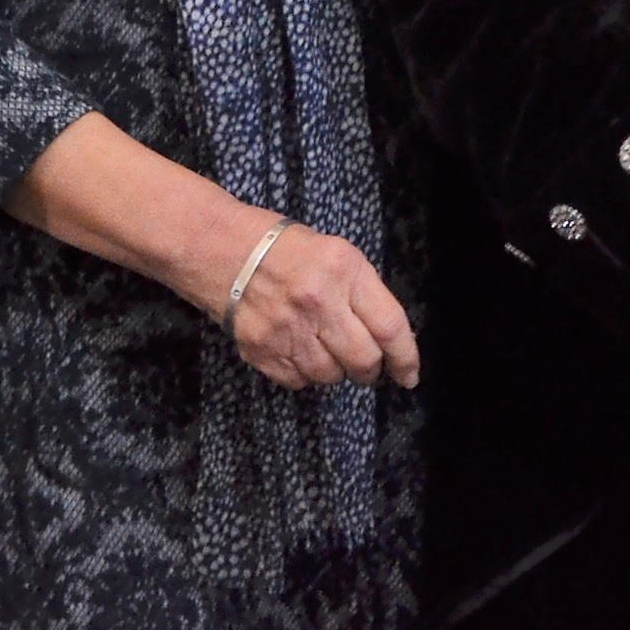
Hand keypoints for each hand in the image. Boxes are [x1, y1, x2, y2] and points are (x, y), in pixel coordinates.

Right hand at [224, 220, 421, 391]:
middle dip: (371, 370)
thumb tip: (387, 337)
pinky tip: (299, 350)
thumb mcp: (337, 254)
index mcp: (344, 271)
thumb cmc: (286, 248)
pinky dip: (305, 374)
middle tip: (368, 367)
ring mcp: (287, 329)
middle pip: (363, 359)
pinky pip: (298, 380)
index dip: (405, 357)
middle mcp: (319, 302)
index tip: (409, 375)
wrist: (220, 249)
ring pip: (330, 375)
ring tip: (326, 349)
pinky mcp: (261, 350)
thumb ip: (363, 292)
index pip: (390, 326)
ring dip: (337, 371)